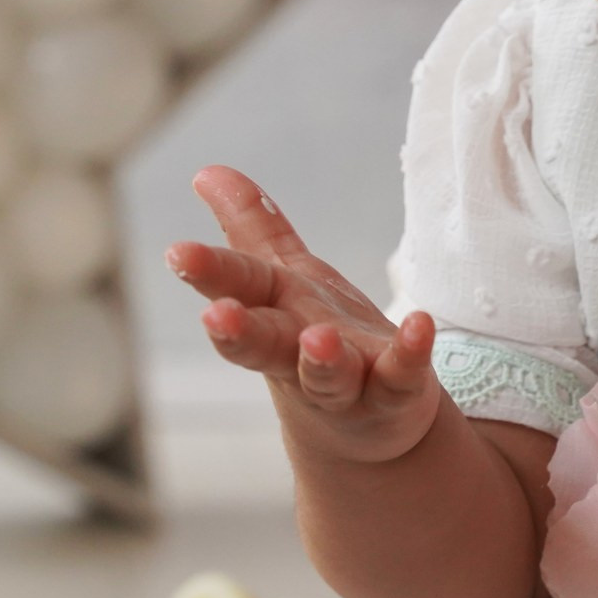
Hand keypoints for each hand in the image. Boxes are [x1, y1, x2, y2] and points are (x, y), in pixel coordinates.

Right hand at [167, 164, 443, 464]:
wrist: (368, 426)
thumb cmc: (313, 336)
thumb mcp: (283, 277)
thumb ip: (251, 227)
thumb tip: (207, 170)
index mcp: (272, 311)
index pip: (236, 287)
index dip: (208, 271)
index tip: (178, 253)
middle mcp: (299, 352)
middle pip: (265, 342)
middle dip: (240, 331)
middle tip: (219, 317)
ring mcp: (347, 381)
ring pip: (328, 375)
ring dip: (322, 360)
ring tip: (319, 339)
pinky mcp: (394, 393)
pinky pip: (400, 376)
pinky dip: (409, 355)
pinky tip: (419, 325)